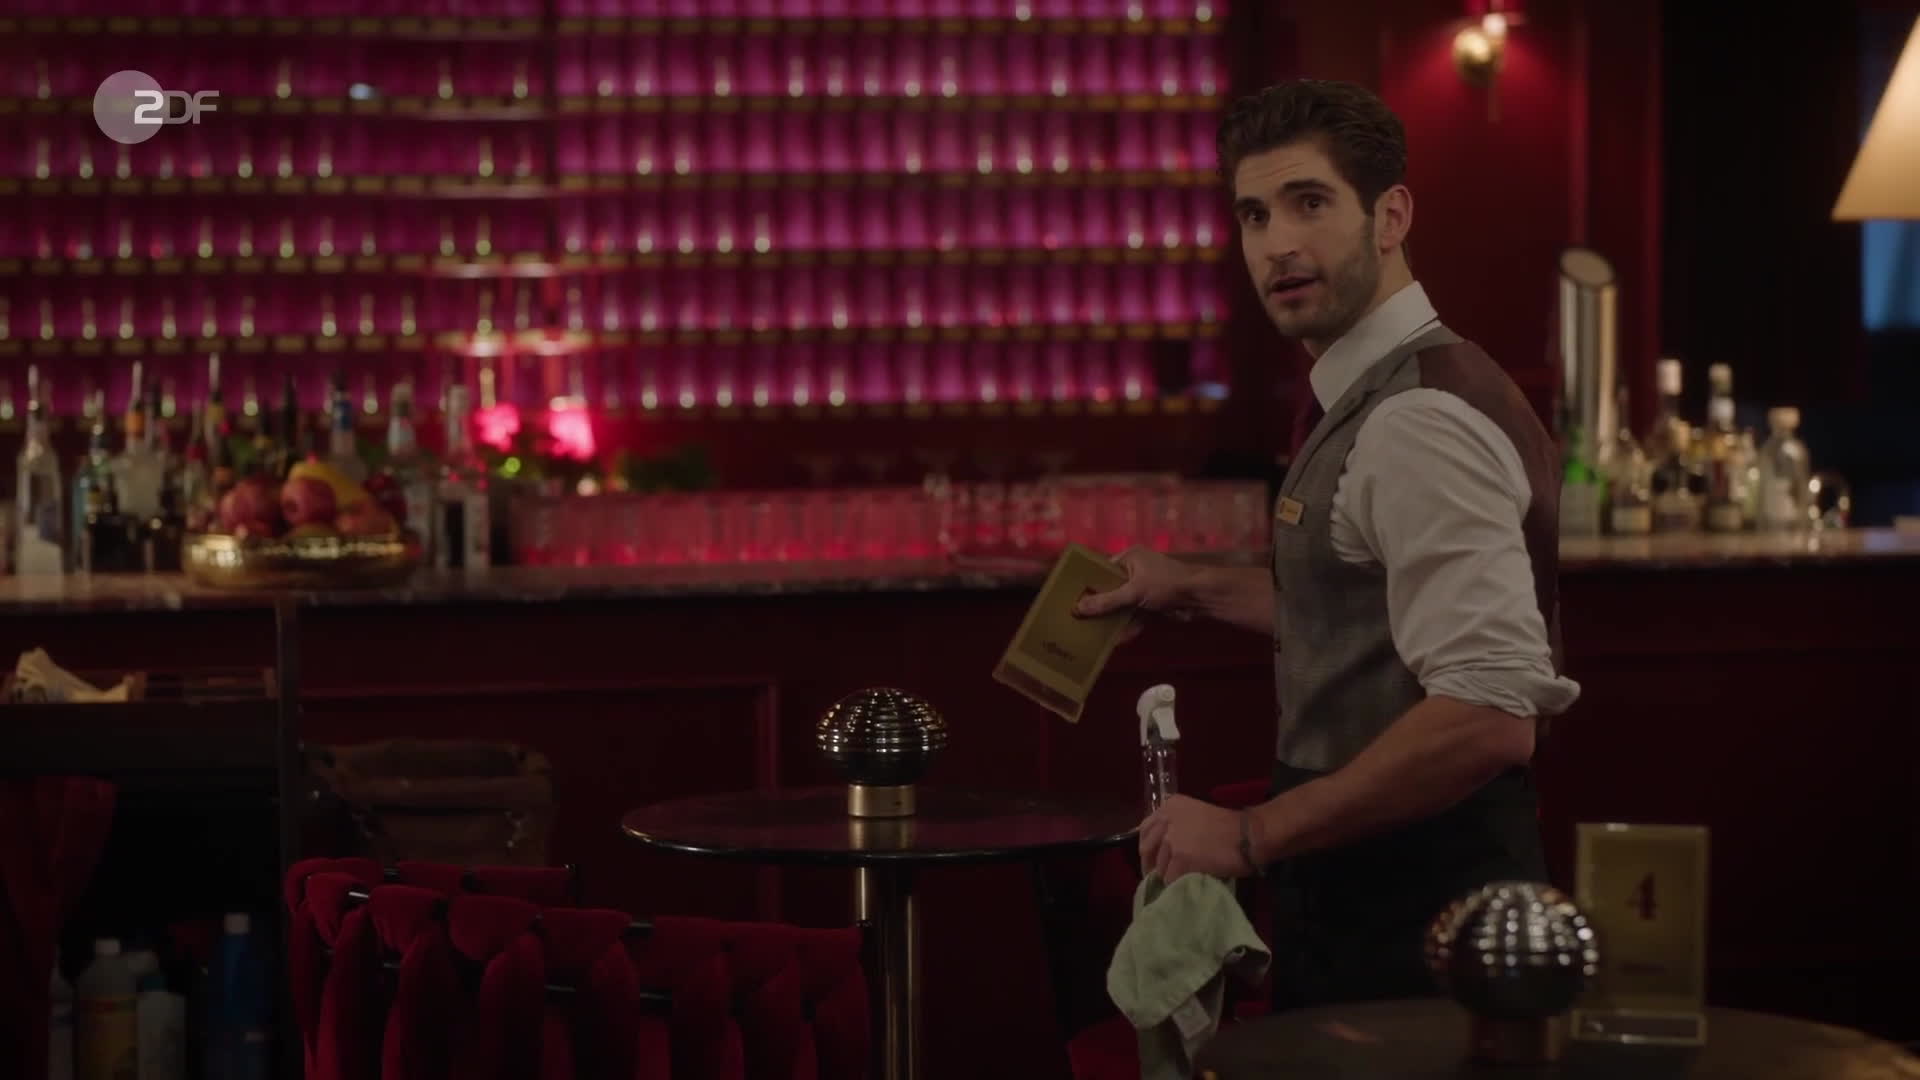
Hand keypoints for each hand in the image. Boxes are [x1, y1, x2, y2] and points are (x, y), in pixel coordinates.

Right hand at [1073, 547, 1198, 641]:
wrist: (1200, 597)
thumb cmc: (1166, 584)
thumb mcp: (1133, 592)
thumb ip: (1106, 601)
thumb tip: (1078, 608)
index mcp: (1130, 558)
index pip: (1102, 570)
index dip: (1088, 584)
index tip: (1072, 599)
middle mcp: (1136, 571)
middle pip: (1111, 589)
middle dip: (1099, 605)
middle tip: (1079, 618)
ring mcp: (1145, 588)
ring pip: (1123, 605)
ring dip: (1112, 619)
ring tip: (1092, 633)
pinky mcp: (1153, 604)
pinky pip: (1135, 615)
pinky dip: (1128, 626)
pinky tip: (1116, 641)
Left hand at [1138, 794, 1260, 882]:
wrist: (1248, 835)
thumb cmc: (1229, 827)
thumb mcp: (1196, 816)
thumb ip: (1176, 826)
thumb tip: (1160, 850)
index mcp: (1170, 806)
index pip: (1145, 830)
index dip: (1148, 848)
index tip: (1152, 861)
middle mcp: (1166, 819)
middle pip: (1147, 849)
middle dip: (1151, 866)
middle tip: (1159, 878)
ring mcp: (1172, 839)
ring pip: (1160, 867)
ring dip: (1169, 876)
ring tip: (1183, 879)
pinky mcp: (1180, 858)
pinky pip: (1171, 879)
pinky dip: (1178, 885)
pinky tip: (1189, 883)